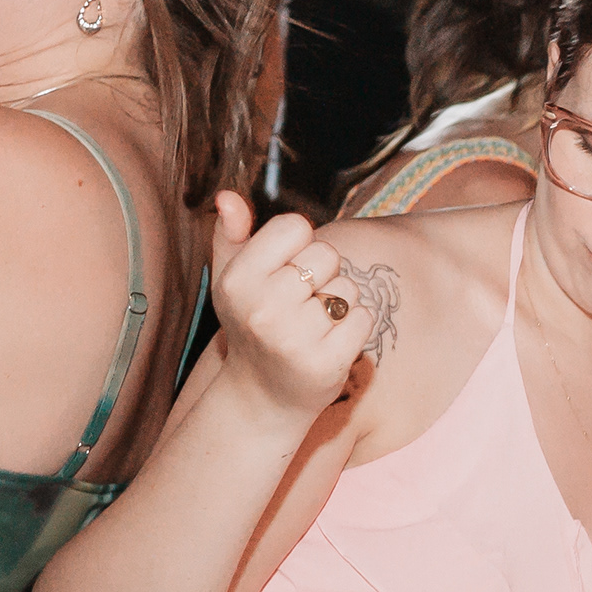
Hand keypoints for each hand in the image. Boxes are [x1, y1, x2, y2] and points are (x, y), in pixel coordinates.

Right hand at [208, 193, 375, 421]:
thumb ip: (231, 234)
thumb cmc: (252, 324)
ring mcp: (294, 339)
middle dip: (322, 275)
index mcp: (238, 280)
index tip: (286, 271)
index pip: (295, 226)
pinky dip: (355, 328)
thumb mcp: (233, 279)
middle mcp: (262, 308)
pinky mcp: (326, 363)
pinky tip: (329, 343)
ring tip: (312, 326)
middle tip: (300, 304)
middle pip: (327, 255)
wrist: (263, 396)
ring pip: (347, 288)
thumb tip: (228, 196)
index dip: (300, 246)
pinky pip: (364, 318)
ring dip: (339, 304)